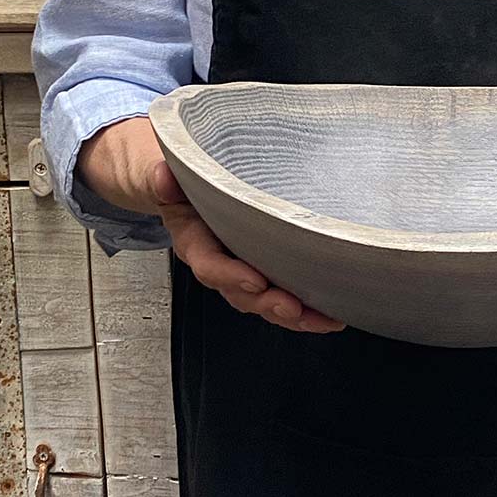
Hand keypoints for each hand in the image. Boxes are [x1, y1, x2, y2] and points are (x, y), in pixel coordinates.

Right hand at [77, 116, 345, 332]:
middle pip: (242, 294)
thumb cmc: (185, 185)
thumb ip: (164, 179)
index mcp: (195, 243)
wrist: (188, 191)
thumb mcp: (169, 177)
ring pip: (266, 303)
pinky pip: (284, 297)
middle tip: (294, 307)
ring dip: (295, 315)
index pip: (209, 265)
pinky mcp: (266, 272)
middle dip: (268, 304)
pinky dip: (308, 310)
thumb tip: (163, 176)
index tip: (254, 279)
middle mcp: (221, 265)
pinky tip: (333, 314)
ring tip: (324, 319)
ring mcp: (244, 272)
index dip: (230, 275)